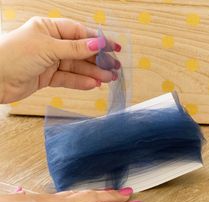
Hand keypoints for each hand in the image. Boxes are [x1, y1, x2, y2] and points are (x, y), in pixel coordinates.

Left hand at [0, 17, 120, 103]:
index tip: (113, 48)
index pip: (79, 33)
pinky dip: (81, 82)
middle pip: (81, 52)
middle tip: (114, 68)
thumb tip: (98, 43)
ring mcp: (50, 62)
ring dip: (93, 73)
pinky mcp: (48, 77)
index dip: (98, 40)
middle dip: (98, 60)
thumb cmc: (13, 55)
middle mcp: (51, 44)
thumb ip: (74, 48)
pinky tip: (93, 84)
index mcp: (49, 29)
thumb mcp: (47, 48)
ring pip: (77, 67)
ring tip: (108, 79)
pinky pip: (68, 79)